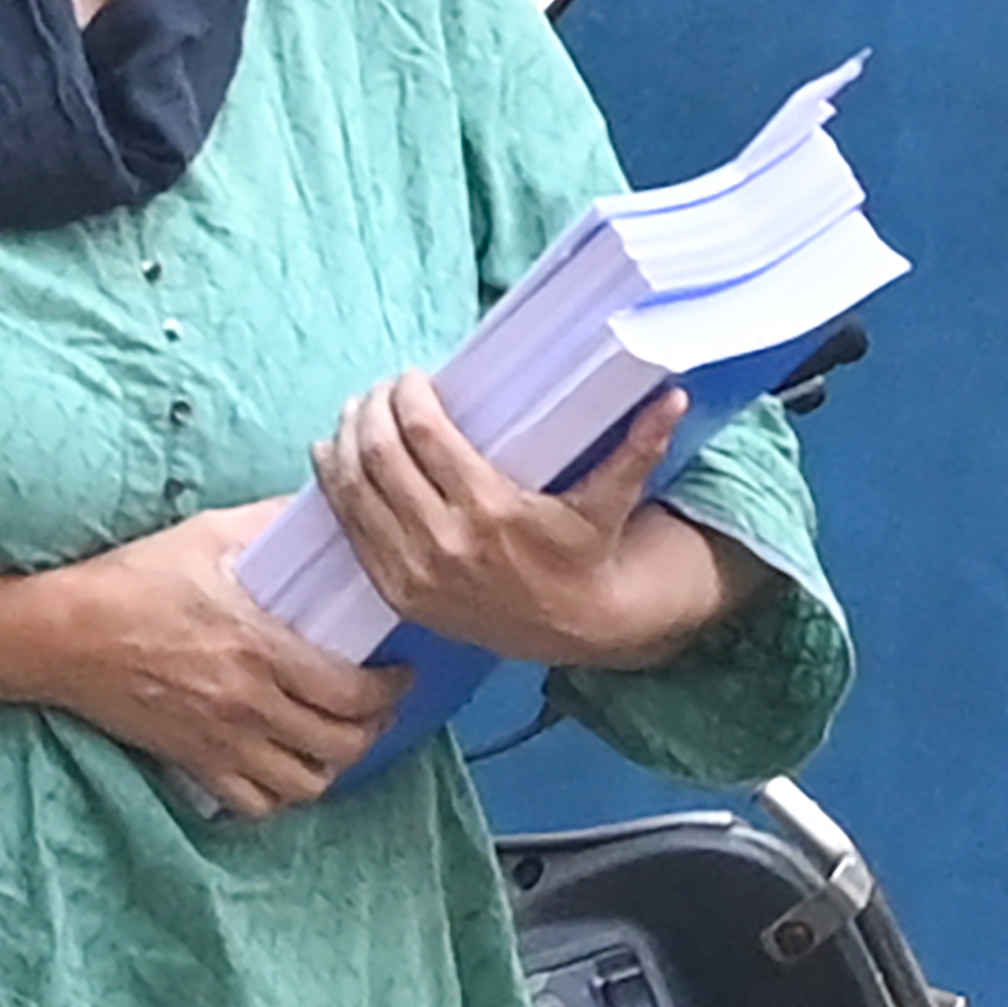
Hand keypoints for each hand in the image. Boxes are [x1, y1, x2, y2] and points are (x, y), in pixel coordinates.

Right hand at [53, 502, 411, 819]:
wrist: (64, 632)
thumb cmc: (132, 579)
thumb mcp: (207, 536)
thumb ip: (268, 524)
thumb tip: (319, 508)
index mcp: (263, 649)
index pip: (355, 694)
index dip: (392, 691)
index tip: (400, 674)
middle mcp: (250, 704)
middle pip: (341, 745)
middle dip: (373, 729)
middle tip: (376, 707)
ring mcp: (221, 740)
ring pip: (305, 784)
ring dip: (330, 765)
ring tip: (333, 739)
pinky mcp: (192, 761)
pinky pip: (254, 804)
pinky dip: (278, 793)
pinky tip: (280, 764)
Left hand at [311, 372, 693, 669]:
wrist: (575, 629)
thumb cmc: (586, 551)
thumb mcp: (611, 500)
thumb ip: (638, 446)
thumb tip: (676, 395)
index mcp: (493, 510)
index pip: (427, 436)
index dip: (409, 398)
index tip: (413, 377)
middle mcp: (446, 541)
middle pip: (380, 456)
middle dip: (371, 411)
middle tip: (380, 390)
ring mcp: (415, 570)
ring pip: (354, 491)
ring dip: (343, 442)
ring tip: (354, 413)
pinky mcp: (397, 591)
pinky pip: (349, 531)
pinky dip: (333, 488)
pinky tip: (331, 458)